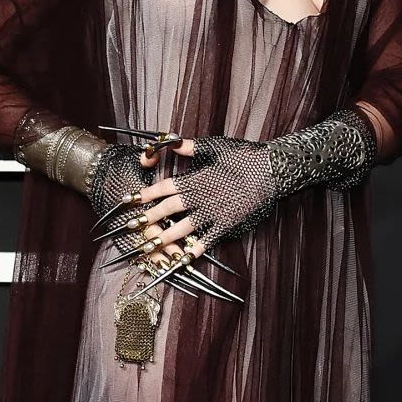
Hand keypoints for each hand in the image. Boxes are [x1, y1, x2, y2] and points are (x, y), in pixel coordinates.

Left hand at [89, 126, 244, 302]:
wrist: (270, 170)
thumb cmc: (243, 156)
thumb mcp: (214, 147)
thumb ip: (190, 148)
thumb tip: (172, 143)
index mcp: (195, 178)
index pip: (164, 188)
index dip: (146, 194)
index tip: (131, 199)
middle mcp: (200, 197)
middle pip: (168, 210)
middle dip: (148, 218)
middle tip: (131, 226)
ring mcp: (213, 212)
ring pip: (183, 228)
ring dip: (165, 238)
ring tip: (150, 246)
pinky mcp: (227, 224)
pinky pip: (208, 240)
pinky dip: (195, 249)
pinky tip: (184, 258)